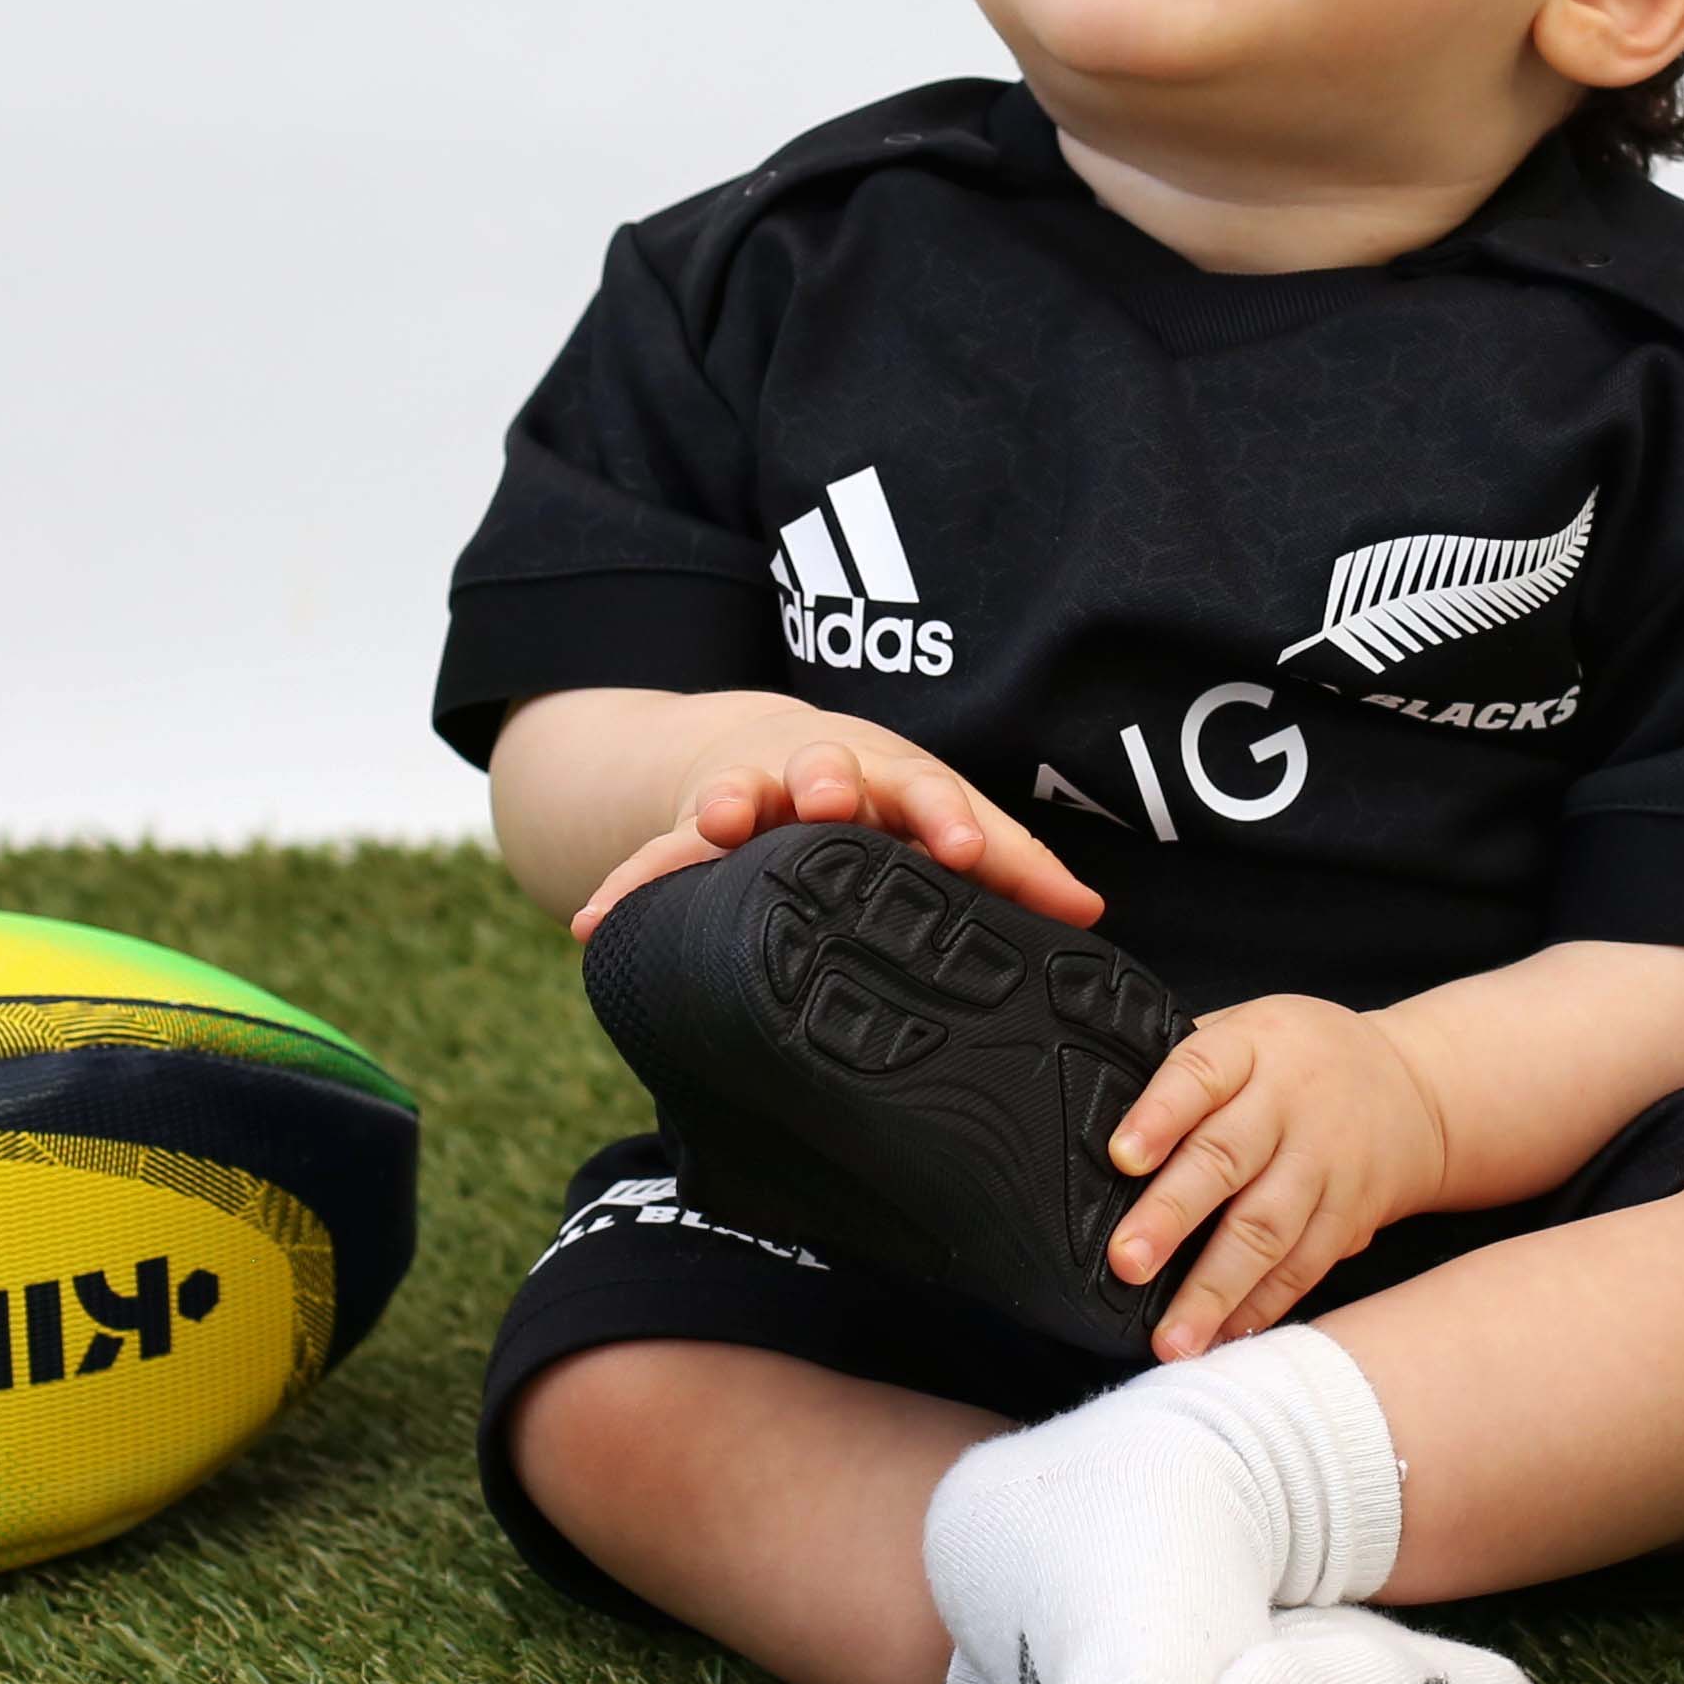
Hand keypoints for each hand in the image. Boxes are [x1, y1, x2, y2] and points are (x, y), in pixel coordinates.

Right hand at [565, 705, 1105, 938]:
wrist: (775, 759)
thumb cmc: (881, 805)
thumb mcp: (943, 822)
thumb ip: (1012, 867)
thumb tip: (1090, 917)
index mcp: (890, 780)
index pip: (928, 792)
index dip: (946, 819)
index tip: (960, 848)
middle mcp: (817, 777)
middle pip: (825, 769)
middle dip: (826, 781)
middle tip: (824, 798)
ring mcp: (750, 802)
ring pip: (737, 795)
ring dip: (727, 806)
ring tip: (712, 826)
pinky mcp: (689, 835)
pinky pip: (653, 859)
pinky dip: (627, 886)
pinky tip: (593, 924)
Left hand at [1100, 997, 1455, 1359]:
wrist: (1415, 1088)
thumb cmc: (1299, 1060)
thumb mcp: (1248, 1032)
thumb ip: (1185, 1072)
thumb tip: (1090, 1116)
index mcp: (1251, 1050)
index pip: (1200, 1073)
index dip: (1160, 1115)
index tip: (1121, 1157)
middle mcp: (1290, 1106)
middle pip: (1227, 1160)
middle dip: (1173, 1216)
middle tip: (1127, 1262)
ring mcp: (1325, 1164)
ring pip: (1268, 1229)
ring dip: (1217, 1288)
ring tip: (1173, 1338)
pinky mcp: (1348, 1216)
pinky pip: (1303, 1266)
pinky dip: (1263, 1307)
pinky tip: (1224, 1339)